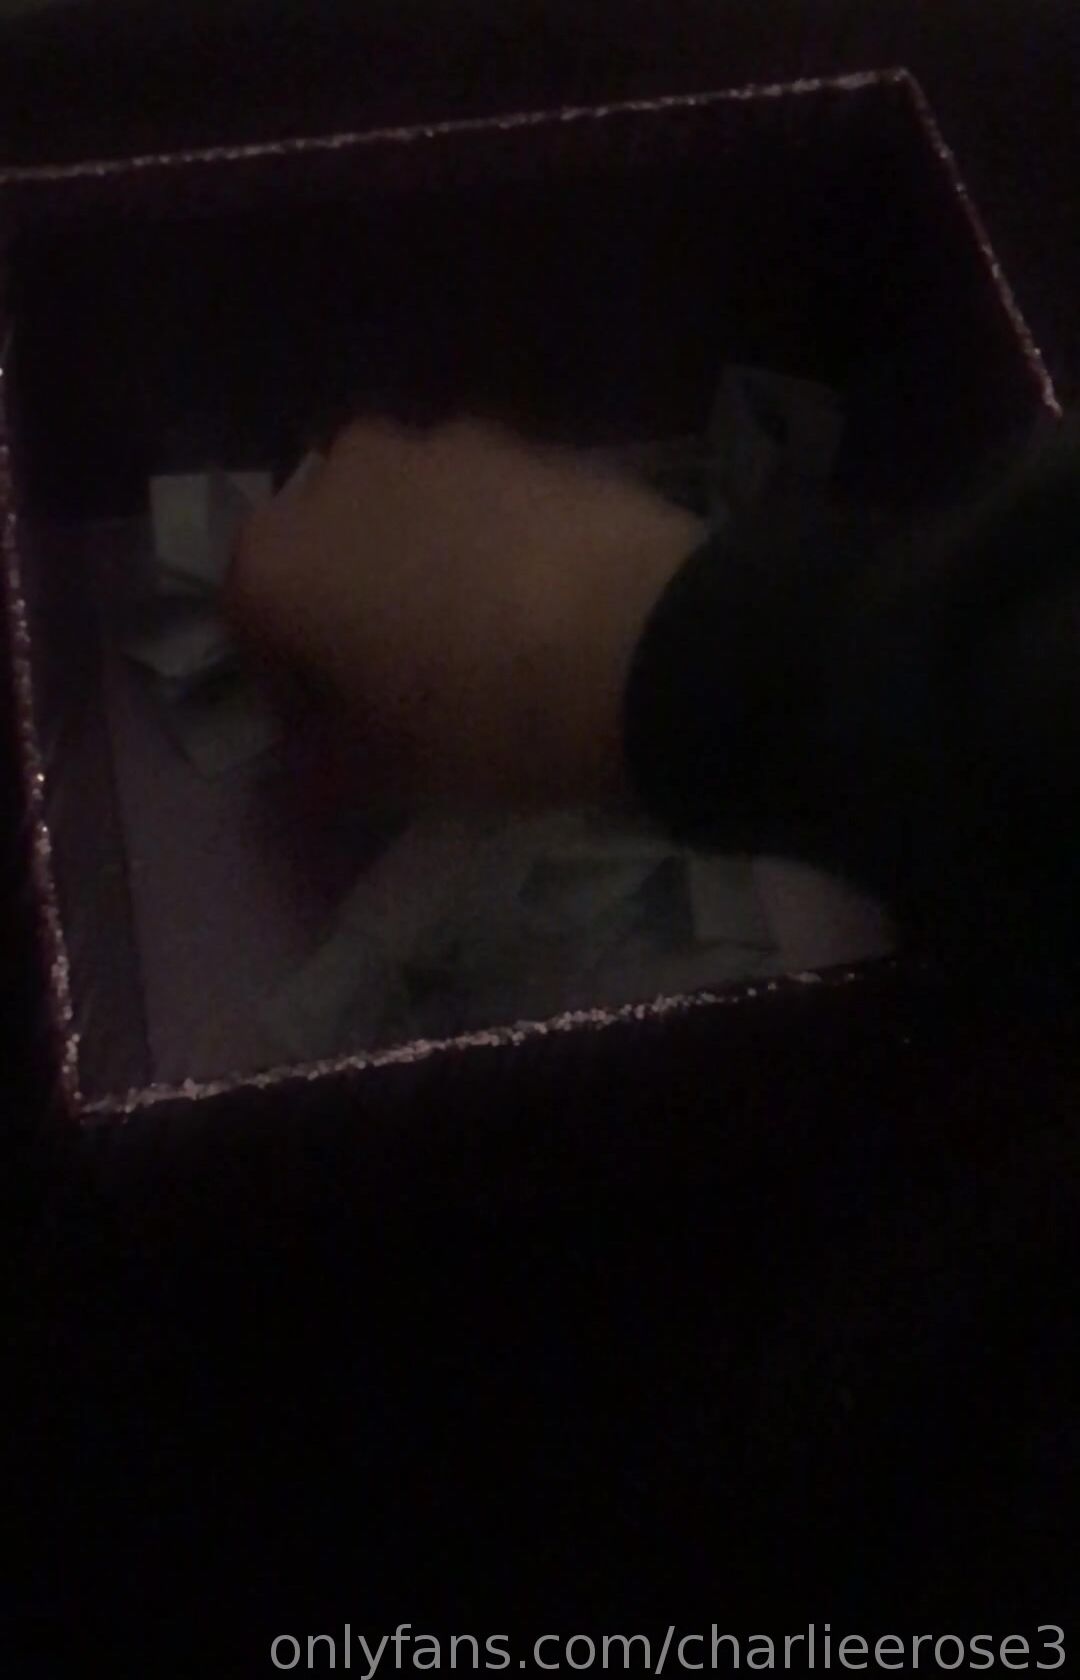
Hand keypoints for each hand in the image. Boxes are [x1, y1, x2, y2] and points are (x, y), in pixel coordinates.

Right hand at [228, 418, 703, 809]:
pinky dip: (479, 539)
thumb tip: (315, 764)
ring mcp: (430, 445)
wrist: (651, 642)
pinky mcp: (519, 439)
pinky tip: (530, 597)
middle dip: (344, 611)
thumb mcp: (395, 773)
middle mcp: (335, 479)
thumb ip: (329, 764)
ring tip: (471, 637)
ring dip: (410, 567)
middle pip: (319, 553)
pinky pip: (469, 500)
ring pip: (395, 516)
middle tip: (398, 681)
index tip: (333, 734)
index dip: (289, 689)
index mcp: (276, 563)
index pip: (250, 627)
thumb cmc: (491, 719)